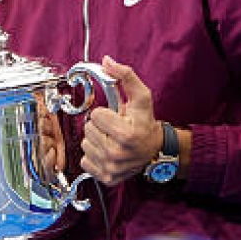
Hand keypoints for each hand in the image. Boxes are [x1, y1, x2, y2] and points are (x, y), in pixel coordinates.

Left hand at [79, 56, 159, 184]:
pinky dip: (94, 156)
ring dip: (96, 140)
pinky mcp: (106, 178)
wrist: (155, 150)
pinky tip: (108, 152)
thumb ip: (125, 76)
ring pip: (85, 145)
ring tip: (112, 140)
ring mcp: (111, 168)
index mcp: (125, 134)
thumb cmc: (146, 123)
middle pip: (88, 130)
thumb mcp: (141, 97)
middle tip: (114, 128)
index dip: (106, 113)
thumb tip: (106, 61)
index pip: (95, 115)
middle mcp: (116, 154)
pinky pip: (85, 161)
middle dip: (100, 126)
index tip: (117, 118)